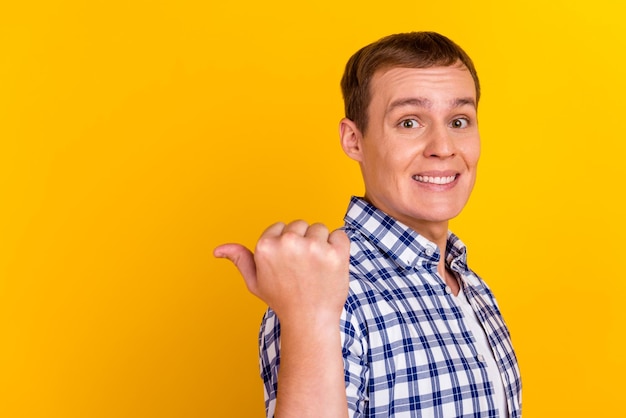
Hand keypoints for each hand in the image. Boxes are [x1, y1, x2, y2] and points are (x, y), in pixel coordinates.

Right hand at [213, 221, 349, 322]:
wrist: (309, 321)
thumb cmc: (282, 300)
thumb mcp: (255, 281)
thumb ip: (240, 259)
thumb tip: (218, 250)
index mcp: (265, 246)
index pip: (280, 227)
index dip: (286, 245)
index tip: (288, 264)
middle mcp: (288, 243)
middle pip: (301, 225)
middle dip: (303, 242)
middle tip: (302, 269)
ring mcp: (313, 247)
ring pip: (320, 228)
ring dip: (321, 244)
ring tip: (316, 268)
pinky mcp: (335, 253)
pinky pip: (340, 234)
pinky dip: (339, 248)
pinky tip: (331, 266)